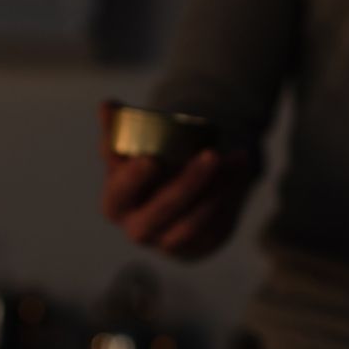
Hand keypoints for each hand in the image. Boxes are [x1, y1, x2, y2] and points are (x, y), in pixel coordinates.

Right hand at [98, 101, 258, 259]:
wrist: (175, 201)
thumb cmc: (148, 169)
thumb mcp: (131, 150)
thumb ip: (117, 128)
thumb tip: (106, 104)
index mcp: (116, 204)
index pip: (119, 196)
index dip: (132, 181)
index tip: (151, 159)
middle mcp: (139, 229)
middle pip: (161, 212)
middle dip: (188, 185)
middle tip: (211, 155)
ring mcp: (170, 242)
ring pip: (193, 223)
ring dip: (217, 190)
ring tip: (237, 157)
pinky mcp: (200, 244)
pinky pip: (217, 224)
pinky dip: (232, 193)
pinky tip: (242, 166)